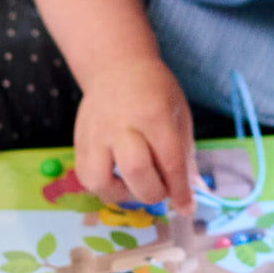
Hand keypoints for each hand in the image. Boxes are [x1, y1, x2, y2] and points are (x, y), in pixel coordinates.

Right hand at [73, 57, 196, 214]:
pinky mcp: (78, 140)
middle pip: (136, 171)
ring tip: (133, 185)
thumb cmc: (154, 90)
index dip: (180, 190)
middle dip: (153, 192)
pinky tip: (116, 178)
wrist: (116, 65)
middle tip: (160, 189)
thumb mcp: (179, 113)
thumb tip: (195, 191)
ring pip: (99, 180)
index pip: (169, 161)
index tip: (187, 207)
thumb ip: (186, 154)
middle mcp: (121, 125)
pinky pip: (84, 176)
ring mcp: (95, 133)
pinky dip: (102, 186)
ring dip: (120, 194)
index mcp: (154, 115)